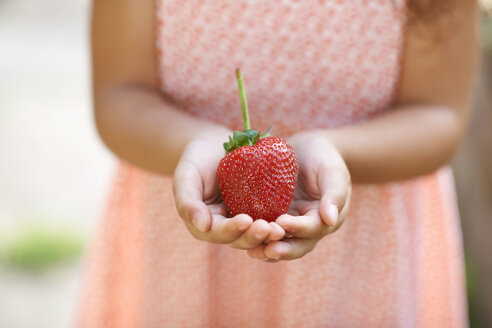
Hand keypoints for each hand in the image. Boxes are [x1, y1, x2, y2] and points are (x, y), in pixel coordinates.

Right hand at [173, 137, 284, 248]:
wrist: (216, 145)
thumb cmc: (196, 160)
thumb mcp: (185, 177)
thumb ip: (188, 202)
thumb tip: (202, 226)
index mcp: (206, 225)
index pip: (218, 233)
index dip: (232, 230)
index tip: (245, 220)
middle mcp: (226, 228)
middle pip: (241, 239)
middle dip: (255, 236)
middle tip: (270, 229)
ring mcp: (245, 219)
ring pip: (258, 234)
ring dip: (269, 235)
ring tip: (282, 228)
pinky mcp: (261, 210)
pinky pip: (271, 218)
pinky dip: (279, 221)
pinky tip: (290, 218)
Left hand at [247, 132, 350, 261]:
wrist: (305, 149)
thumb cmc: (323, 157)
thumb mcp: (332, 171)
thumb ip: (334, 194)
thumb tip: (331, 219)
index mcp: (325, 218)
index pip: (314, 228)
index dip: (299, 227)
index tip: (282, 222)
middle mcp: (306, 228)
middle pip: (297, 245)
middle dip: (283, 249)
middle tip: (268, 250)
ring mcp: (287, 225)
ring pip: (279, 244)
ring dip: (266, 250)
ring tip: (253, 252)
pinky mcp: (270, 218)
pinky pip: (263, 232)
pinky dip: (254, 238)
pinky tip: (240, 238)